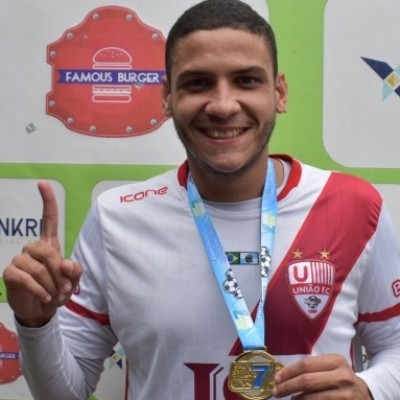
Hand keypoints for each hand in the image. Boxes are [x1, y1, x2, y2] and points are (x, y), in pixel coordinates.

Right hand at [3, 180, 81, 326]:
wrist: (41, 310)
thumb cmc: (57, 290)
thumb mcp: (71, 281)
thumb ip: (74, 271)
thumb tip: (66, 264)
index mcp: (49, 245)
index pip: (48, 219)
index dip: (47, 201)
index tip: (43, 183)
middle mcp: (33, 248)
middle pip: (47, 252)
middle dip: (59, 273)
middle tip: (66, 289)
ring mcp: (19, 259)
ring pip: (38, 268)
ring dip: (51, 285)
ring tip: (55, 295)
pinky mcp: (10, 273)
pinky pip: (26, 279)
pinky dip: (40, 291)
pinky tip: (46, 298)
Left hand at [272, 354, 372, 398]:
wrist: (365, 395)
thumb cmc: (340, 379)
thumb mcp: (330, 369)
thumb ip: (312, 369)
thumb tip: (283, 376)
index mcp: (335, 361)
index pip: (306, 365)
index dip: (288, 372)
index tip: (276, 378)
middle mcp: (342, 376)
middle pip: (307, 381)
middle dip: (288, 387)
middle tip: (276, 391)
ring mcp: (346, 394)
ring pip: (313, 397)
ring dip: (297, 399)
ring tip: (289, 399)